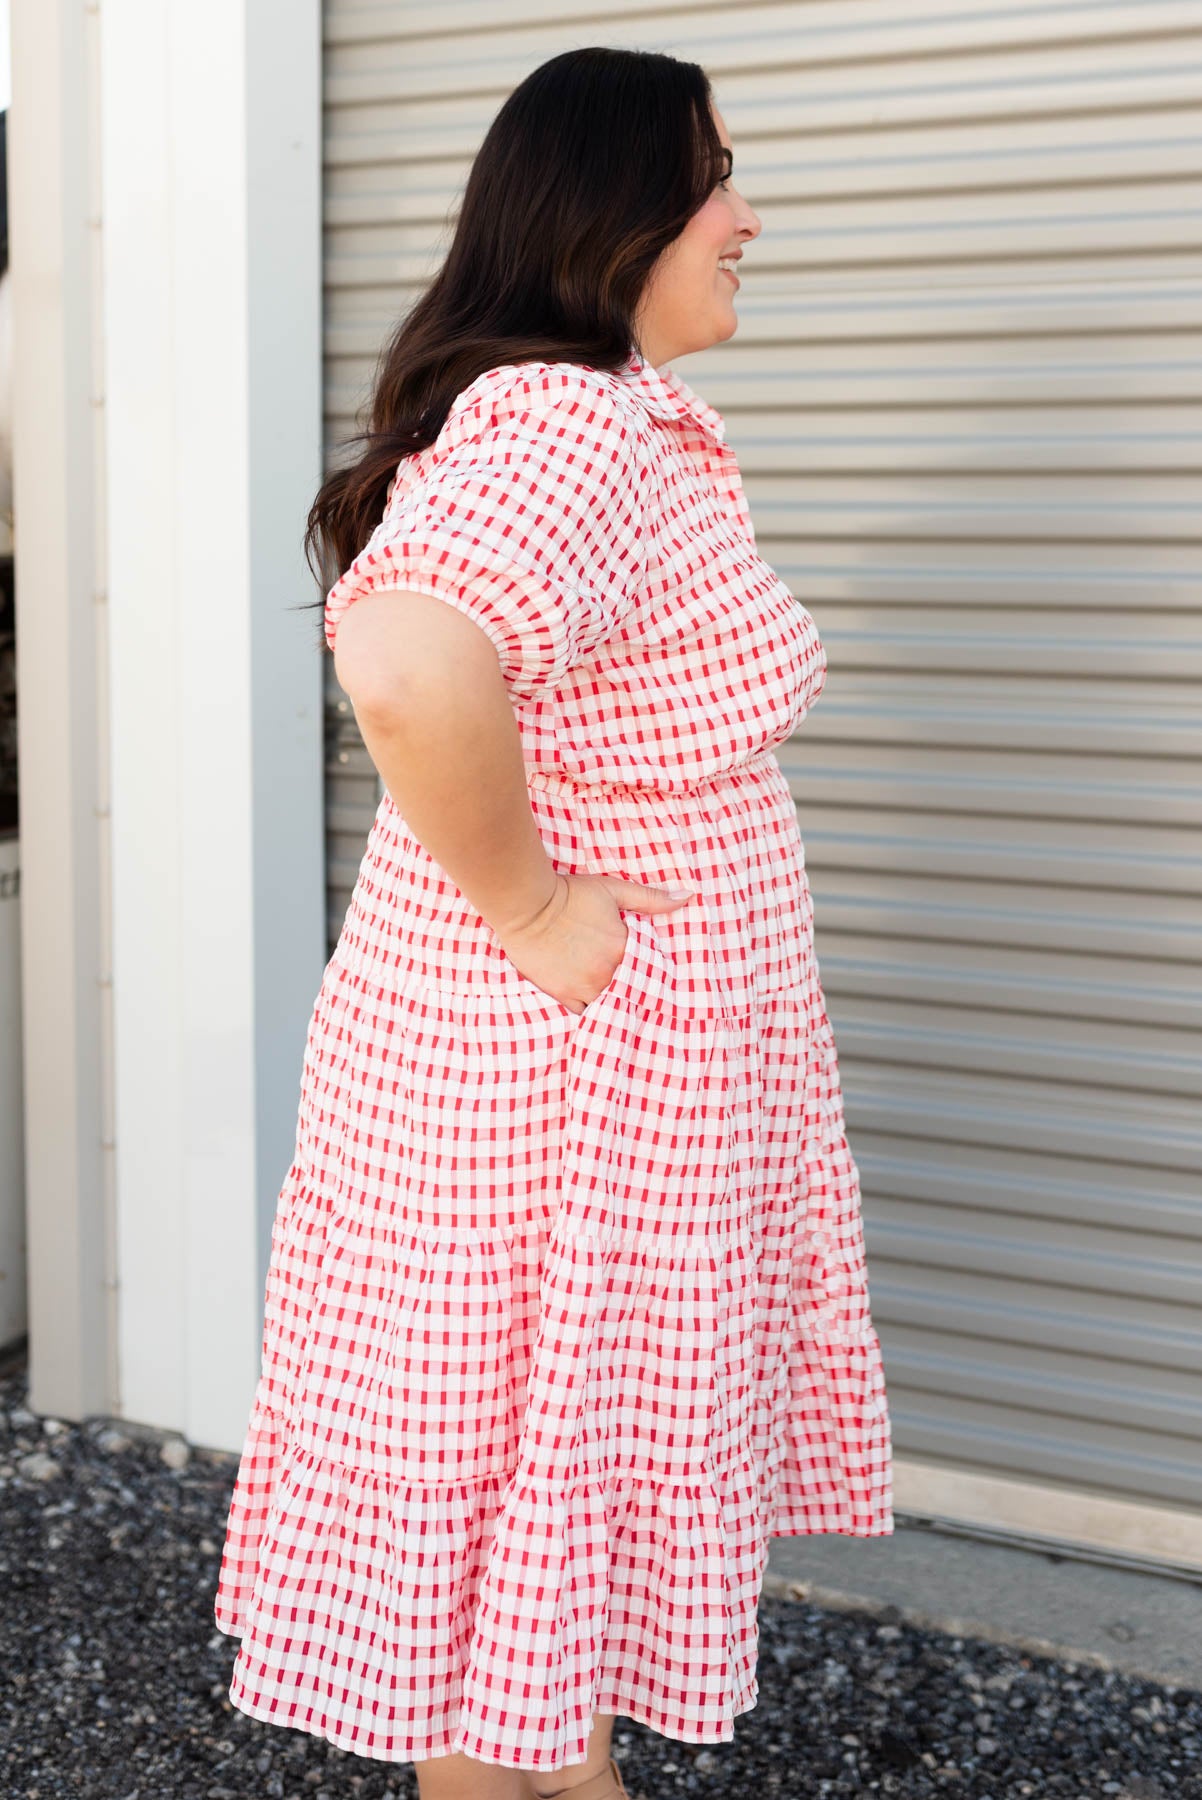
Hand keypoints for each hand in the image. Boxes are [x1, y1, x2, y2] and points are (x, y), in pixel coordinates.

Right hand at [496, 872, 694, 1013]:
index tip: (656, 978)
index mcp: (623, 948)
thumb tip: (688, 895)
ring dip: (614, 1004)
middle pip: (630, 991)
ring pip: (609, 1005)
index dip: (651, 972)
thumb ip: (650, 898)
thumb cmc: (569, 893)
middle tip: (642, 998)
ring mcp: (584, 987)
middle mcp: (607, 973)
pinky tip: (597, 1011)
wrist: (527, 905)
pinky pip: (584, 1014)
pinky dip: (592, 1013)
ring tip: (619, 1006)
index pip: (649, 969)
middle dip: (634, 991)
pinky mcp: (563, 995)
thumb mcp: (613, 889)